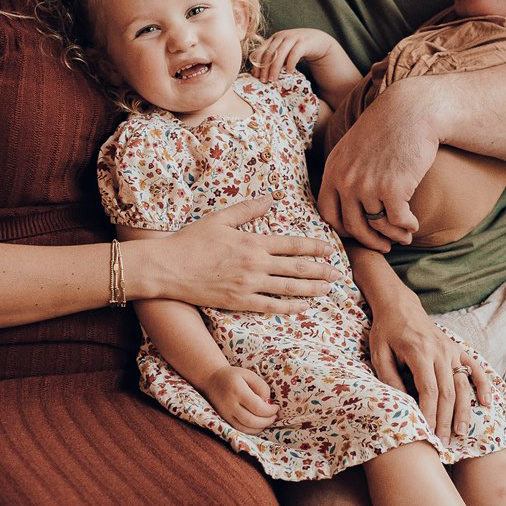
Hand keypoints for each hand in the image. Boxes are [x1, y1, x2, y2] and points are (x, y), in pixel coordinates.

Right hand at [143, 198, 333, 312]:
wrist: (167, 267)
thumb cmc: (191, 240)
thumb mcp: (220, 218)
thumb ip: (248, 209)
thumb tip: (270, 198)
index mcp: (252, 241)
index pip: (292, 244)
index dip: (315, 247)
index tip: (331, 249)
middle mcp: (255, 264)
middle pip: (297, 268)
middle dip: (321, 271)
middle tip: (338, 274)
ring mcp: (248, 285)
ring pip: (289, 288)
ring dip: (311, 289)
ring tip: (327, 290)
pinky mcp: (238, 301)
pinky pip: (271, 306)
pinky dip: (290, 307)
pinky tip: (304, 307)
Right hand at [202, 363, 278, 431]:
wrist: (211, 379)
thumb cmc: (234, 376)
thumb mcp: (249, 375)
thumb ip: (261, 387)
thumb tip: (267, 403)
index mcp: (237, 390)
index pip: (257, 407)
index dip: (270, 411)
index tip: (276, 407)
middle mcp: (230, 403)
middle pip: (251, 420)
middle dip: (267, 421)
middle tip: (274, 416)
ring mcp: (225, 413)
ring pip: (245, 428)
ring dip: (260, 427)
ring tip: (267, 420)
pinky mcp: (224, 418)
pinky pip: (239, 429)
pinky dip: (251, 430)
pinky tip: (258, 424)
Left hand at [254, 28, 337, 82]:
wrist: (317, 41)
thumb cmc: (297, 50)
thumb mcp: (283, 53)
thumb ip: (273, 59)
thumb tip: (258, 74)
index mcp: (273, 38)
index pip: (261, 51)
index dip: (257, 64)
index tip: (255, 77)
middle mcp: (281, 36)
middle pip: (269, 53)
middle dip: (264, 68)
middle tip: (264, 81)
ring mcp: (293, 37)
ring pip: (279, 53)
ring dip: (275, 67)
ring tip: (273, 79)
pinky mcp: (304, 42)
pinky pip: (295, 53)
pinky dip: (290, 63)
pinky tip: (289, 72)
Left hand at [318, 80, 436, 250]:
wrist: (412, 111)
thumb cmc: (386, 128)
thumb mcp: (353, 147)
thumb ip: (345, 172)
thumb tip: (348, 204)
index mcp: (333, 170)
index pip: (327, 213)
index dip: (342, 229)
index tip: (358, 233)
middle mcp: (346, 180)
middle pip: (352, 226)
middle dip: (369, 241)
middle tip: (383, 246)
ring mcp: (368, 185)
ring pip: (377, 226)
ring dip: (393, 236)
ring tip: (404, 236)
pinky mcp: (393, 189)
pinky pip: (397, 220)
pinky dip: (407, 226)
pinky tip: (413, 224)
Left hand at [366, 293, 493, 441]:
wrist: (400, 307)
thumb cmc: (386, 332)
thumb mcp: (379, 354)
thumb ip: (390, 378)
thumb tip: (403, 404)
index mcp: (420, 352)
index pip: (429, 390)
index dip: (429, 414)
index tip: (427, 434)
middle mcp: (440, 351)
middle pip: (448, 392)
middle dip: (445, 420)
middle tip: (443, 443)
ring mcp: (452, 350)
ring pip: (462, 385)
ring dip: (463, 411)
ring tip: (460, 432)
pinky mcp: (458, 349)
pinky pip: (475, 368)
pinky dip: (483, 386)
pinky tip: (487, 403)